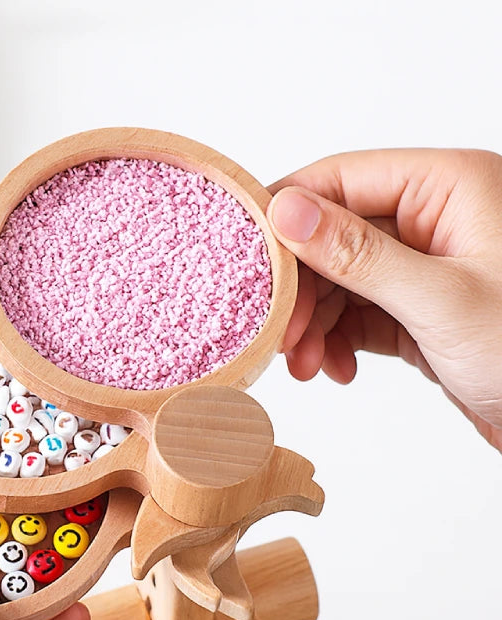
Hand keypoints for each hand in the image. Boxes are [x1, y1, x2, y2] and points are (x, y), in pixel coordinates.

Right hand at [267, 148, 501, 450]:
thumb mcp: (440, 300)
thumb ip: (358, 254)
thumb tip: (285, 211)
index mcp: (448, 186)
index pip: (339, 179)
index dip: (285, 217)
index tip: (246, 261)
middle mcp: (432, 216)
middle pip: (330, 235)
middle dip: (300, 288)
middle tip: (280, 333)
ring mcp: (422, 264)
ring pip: (337, 279)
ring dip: (312, 321)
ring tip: (304, 363)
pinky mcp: (416, 307)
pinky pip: (355, 312)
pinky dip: (335, 339)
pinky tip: (335, 367)